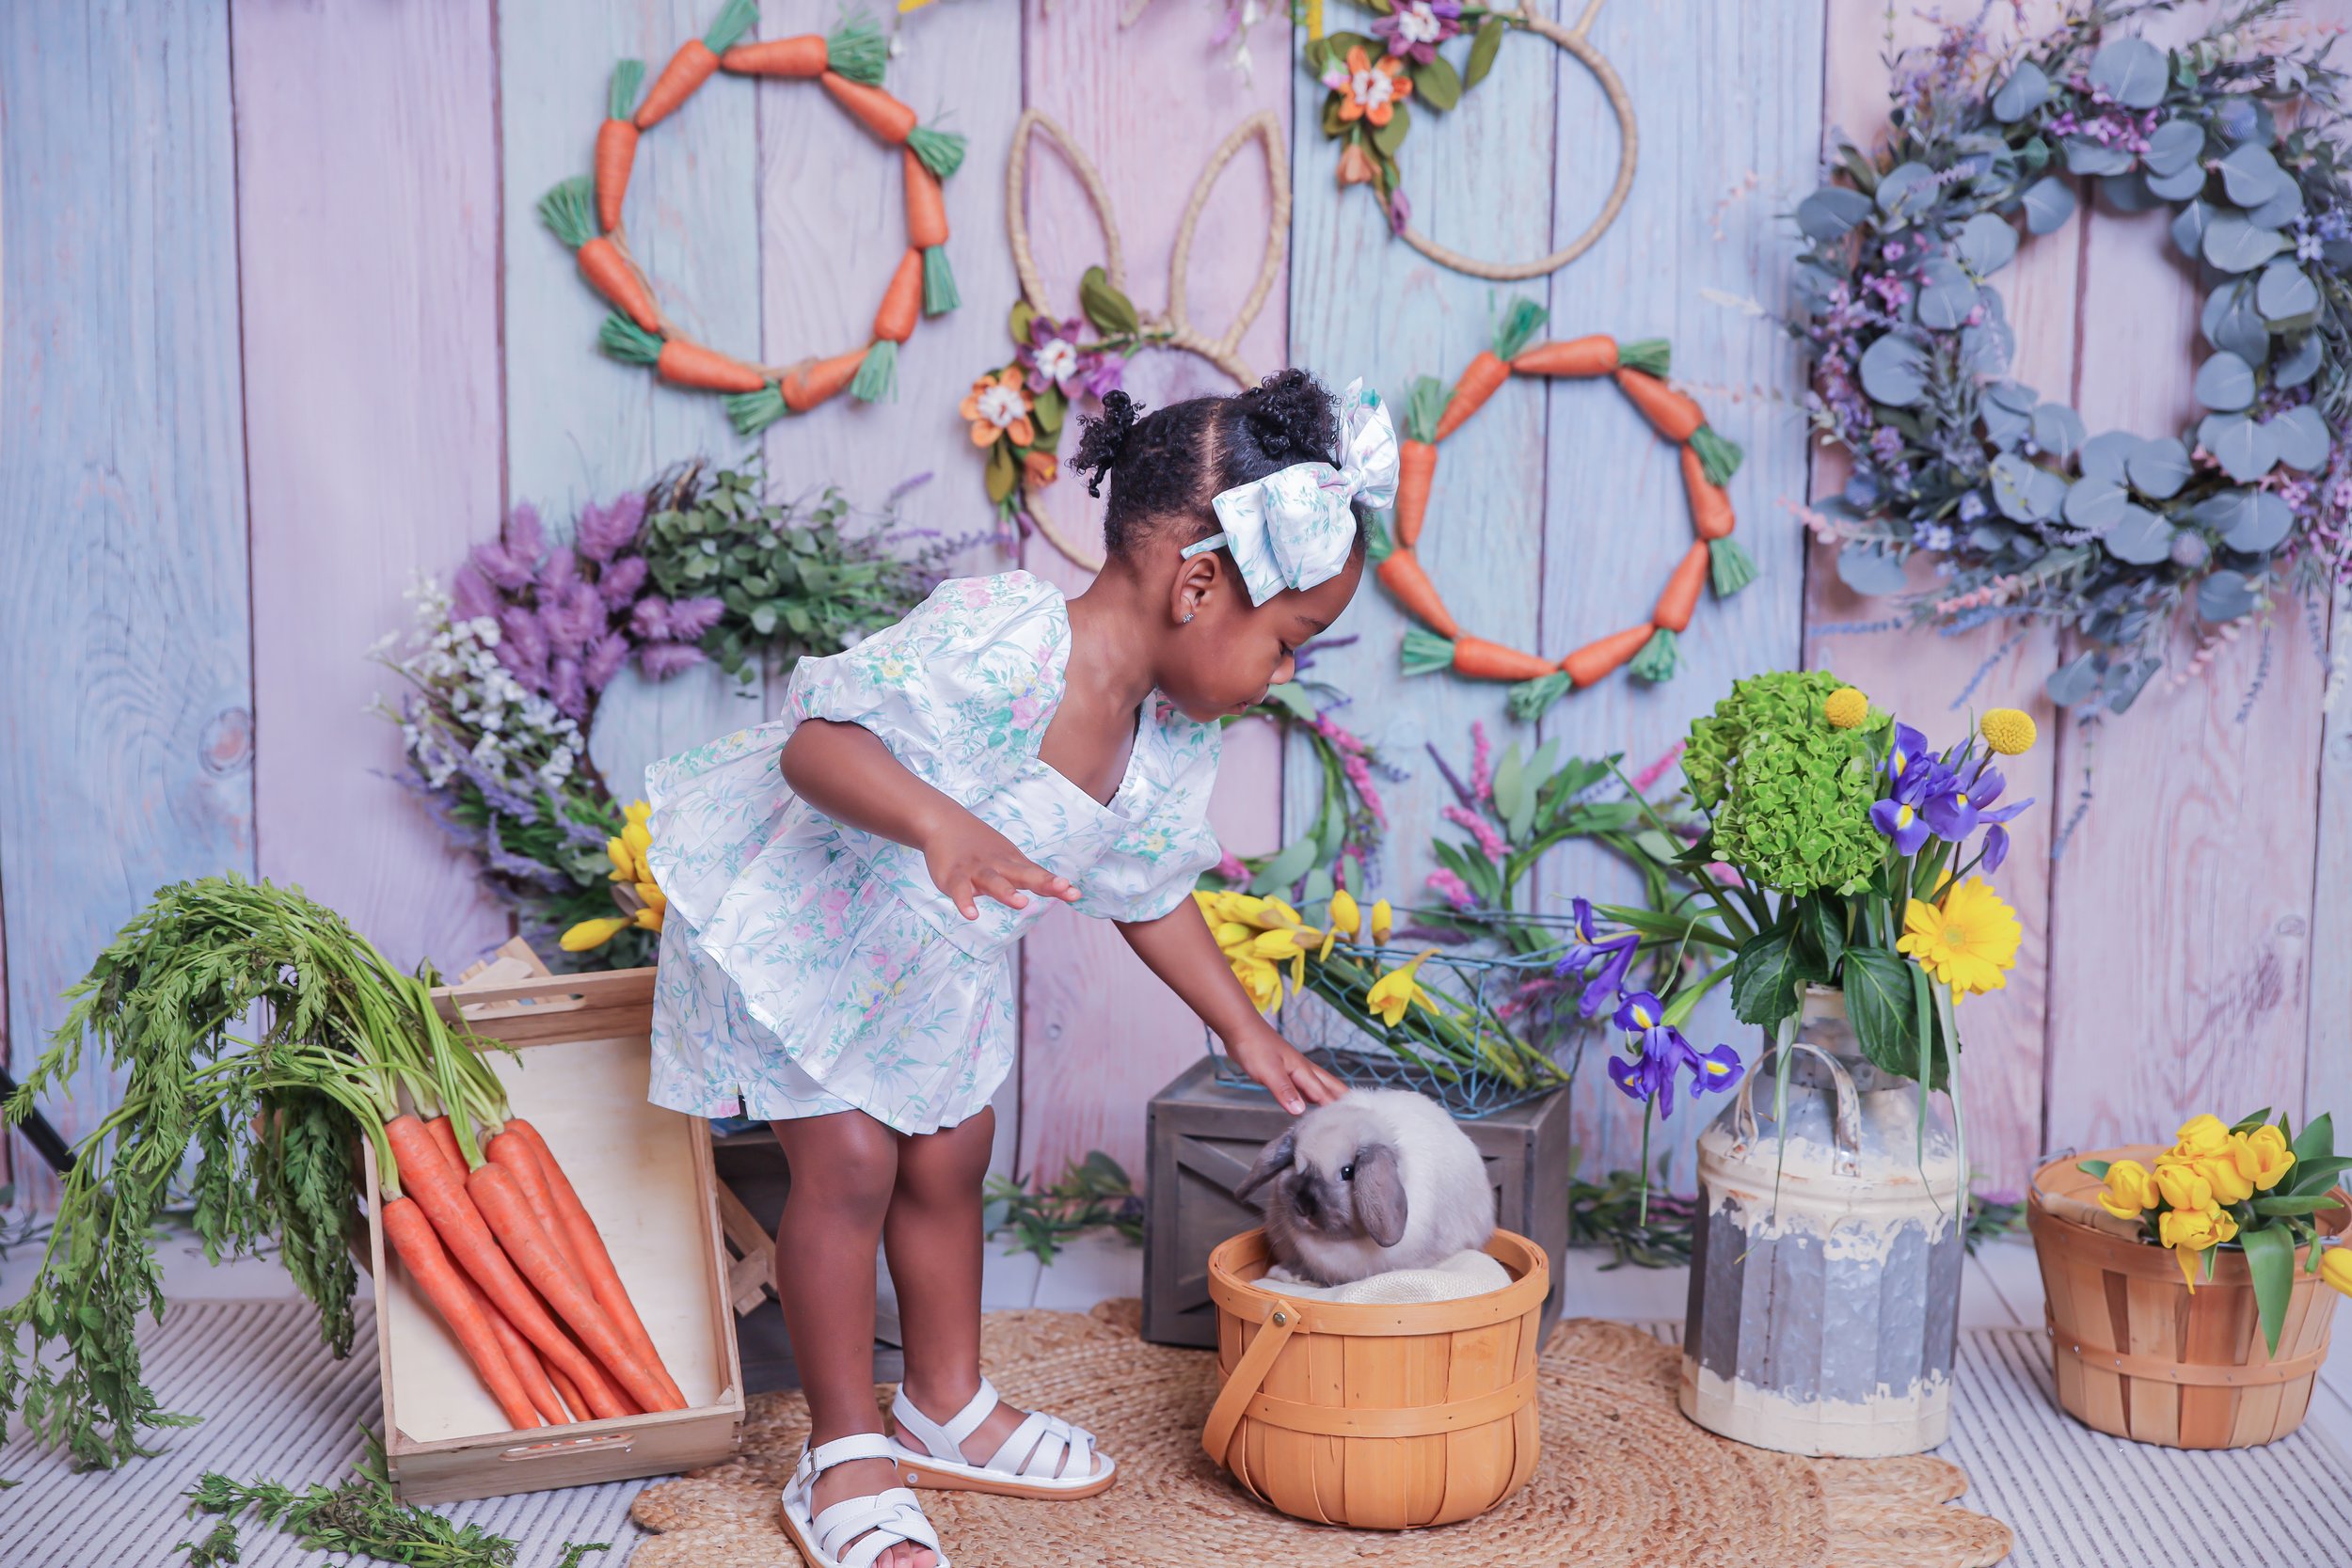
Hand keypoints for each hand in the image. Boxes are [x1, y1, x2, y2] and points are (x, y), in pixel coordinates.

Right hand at [922, 809, 1078, 919]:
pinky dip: (965, 902)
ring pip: (993, 881)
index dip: (1055, 885)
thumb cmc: (982, 848)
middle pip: (1023, 875)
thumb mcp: (1010, 862)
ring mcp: (976, 870)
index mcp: (1013, 864)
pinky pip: (959, 890)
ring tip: (1021, 903)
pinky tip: (972, 915)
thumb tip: (1067, 890)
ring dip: (1007, 892)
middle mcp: (999, 866)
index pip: (1038, 876)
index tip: (1075, 894)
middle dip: (1043, 882)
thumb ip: (1034, 877)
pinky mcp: (953, 875)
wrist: (943, 822)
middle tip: (1062, 887)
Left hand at [1225, 1027, 1346, 1115]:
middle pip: (1328, 1086)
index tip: (1351, 1122)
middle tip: (1355, 1114)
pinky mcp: (1283, 1071)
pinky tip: (1309, 1102)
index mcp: (1302, 1070)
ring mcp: (1293, 1069)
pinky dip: (1310, 1095)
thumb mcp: (1269, 1071)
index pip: (1324, 1094)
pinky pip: (1303, 1085)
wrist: (1240, 1028)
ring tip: (1338, 1111)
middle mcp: (1302, 1070)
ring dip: (1328, 1097)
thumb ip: (1285, 1091)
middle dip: (1341, 1099)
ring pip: (1317, 1085)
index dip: (1337, 1108)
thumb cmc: (1254, 1046)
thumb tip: (1301, 1111)